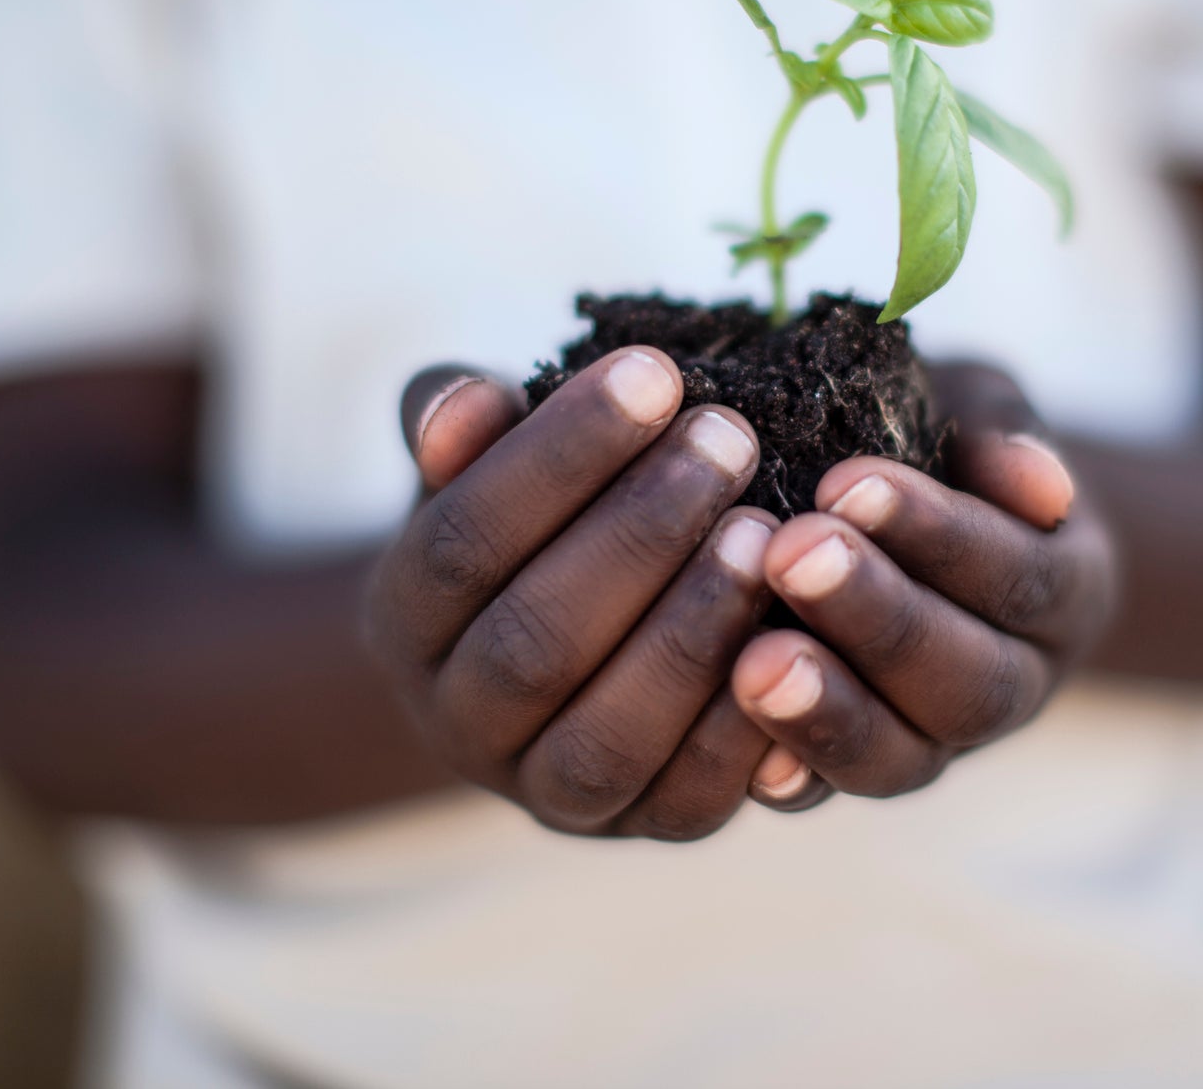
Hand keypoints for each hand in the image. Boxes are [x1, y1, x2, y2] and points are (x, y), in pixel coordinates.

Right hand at [364, 349, 782, 840]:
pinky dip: (743, 728)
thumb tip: (464, 401)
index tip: (655, 374)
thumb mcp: (479, 463)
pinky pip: (686, 798)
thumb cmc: (530, 525)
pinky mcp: (639, 828)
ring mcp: (545, 794)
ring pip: (606, 735)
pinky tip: (799, 636)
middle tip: (730, 439)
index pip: (464, 541)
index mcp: (402, 621)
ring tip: (769, 531)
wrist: (552, 651)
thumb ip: (461, 423)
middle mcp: (456, 725)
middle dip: (639, 534)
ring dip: (691, 631)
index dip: (557, 458)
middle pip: (534, 642)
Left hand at [731, 363, 1119, 805]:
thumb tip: (1040, 485)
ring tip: (752, 662)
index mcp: (1062, 593)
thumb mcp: (978, 410)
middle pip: (968, 682)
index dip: (937, 535)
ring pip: (902, 757)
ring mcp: (936, 742)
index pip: (1015, 577)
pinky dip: (785, 773)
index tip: (848, 482)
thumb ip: (1002, 435)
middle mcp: (1015, 685)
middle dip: (877, 620)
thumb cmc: (939, 440)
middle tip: (789, 554)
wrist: (918, 512)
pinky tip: (733, 740)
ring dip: (828, 711)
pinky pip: (826, 796)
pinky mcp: (855, 769)